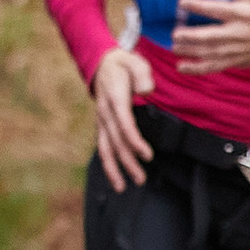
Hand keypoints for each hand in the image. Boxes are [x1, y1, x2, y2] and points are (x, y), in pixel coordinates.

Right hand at [91, 46, 154, 191]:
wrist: (102, 63)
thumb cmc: (124, 64)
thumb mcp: (135, 62)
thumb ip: (142, 74)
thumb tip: (147, 90)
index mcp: (115, 98)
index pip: (124, 123)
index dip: (134, 140)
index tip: (147, 154)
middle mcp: (105, 112)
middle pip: (116, 141)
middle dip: (128, 162)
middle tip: (141, 179)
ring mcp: (102, 120)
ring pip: (105, 148)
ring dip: (114, 168)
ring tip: (122, 187)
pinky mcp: (102, 125)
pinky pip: (103, 147)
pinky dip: (108, 164)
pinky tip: (115, 179)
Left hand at [173, 0, 249, 75]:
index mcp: (242, 14)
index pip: (217, 9)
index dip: (199, 6)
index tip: (182, 2)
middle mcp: (238, 33)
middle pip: (212, 36)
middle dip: (192, 36)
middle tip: (176, 33)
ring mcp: (236, 50)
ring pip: (210, 53)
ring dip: (191, 52)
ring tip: (175, 47)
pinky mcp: (235, 61)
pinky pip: (214, 67)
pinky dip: (197, 69)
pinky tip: (181, 66)